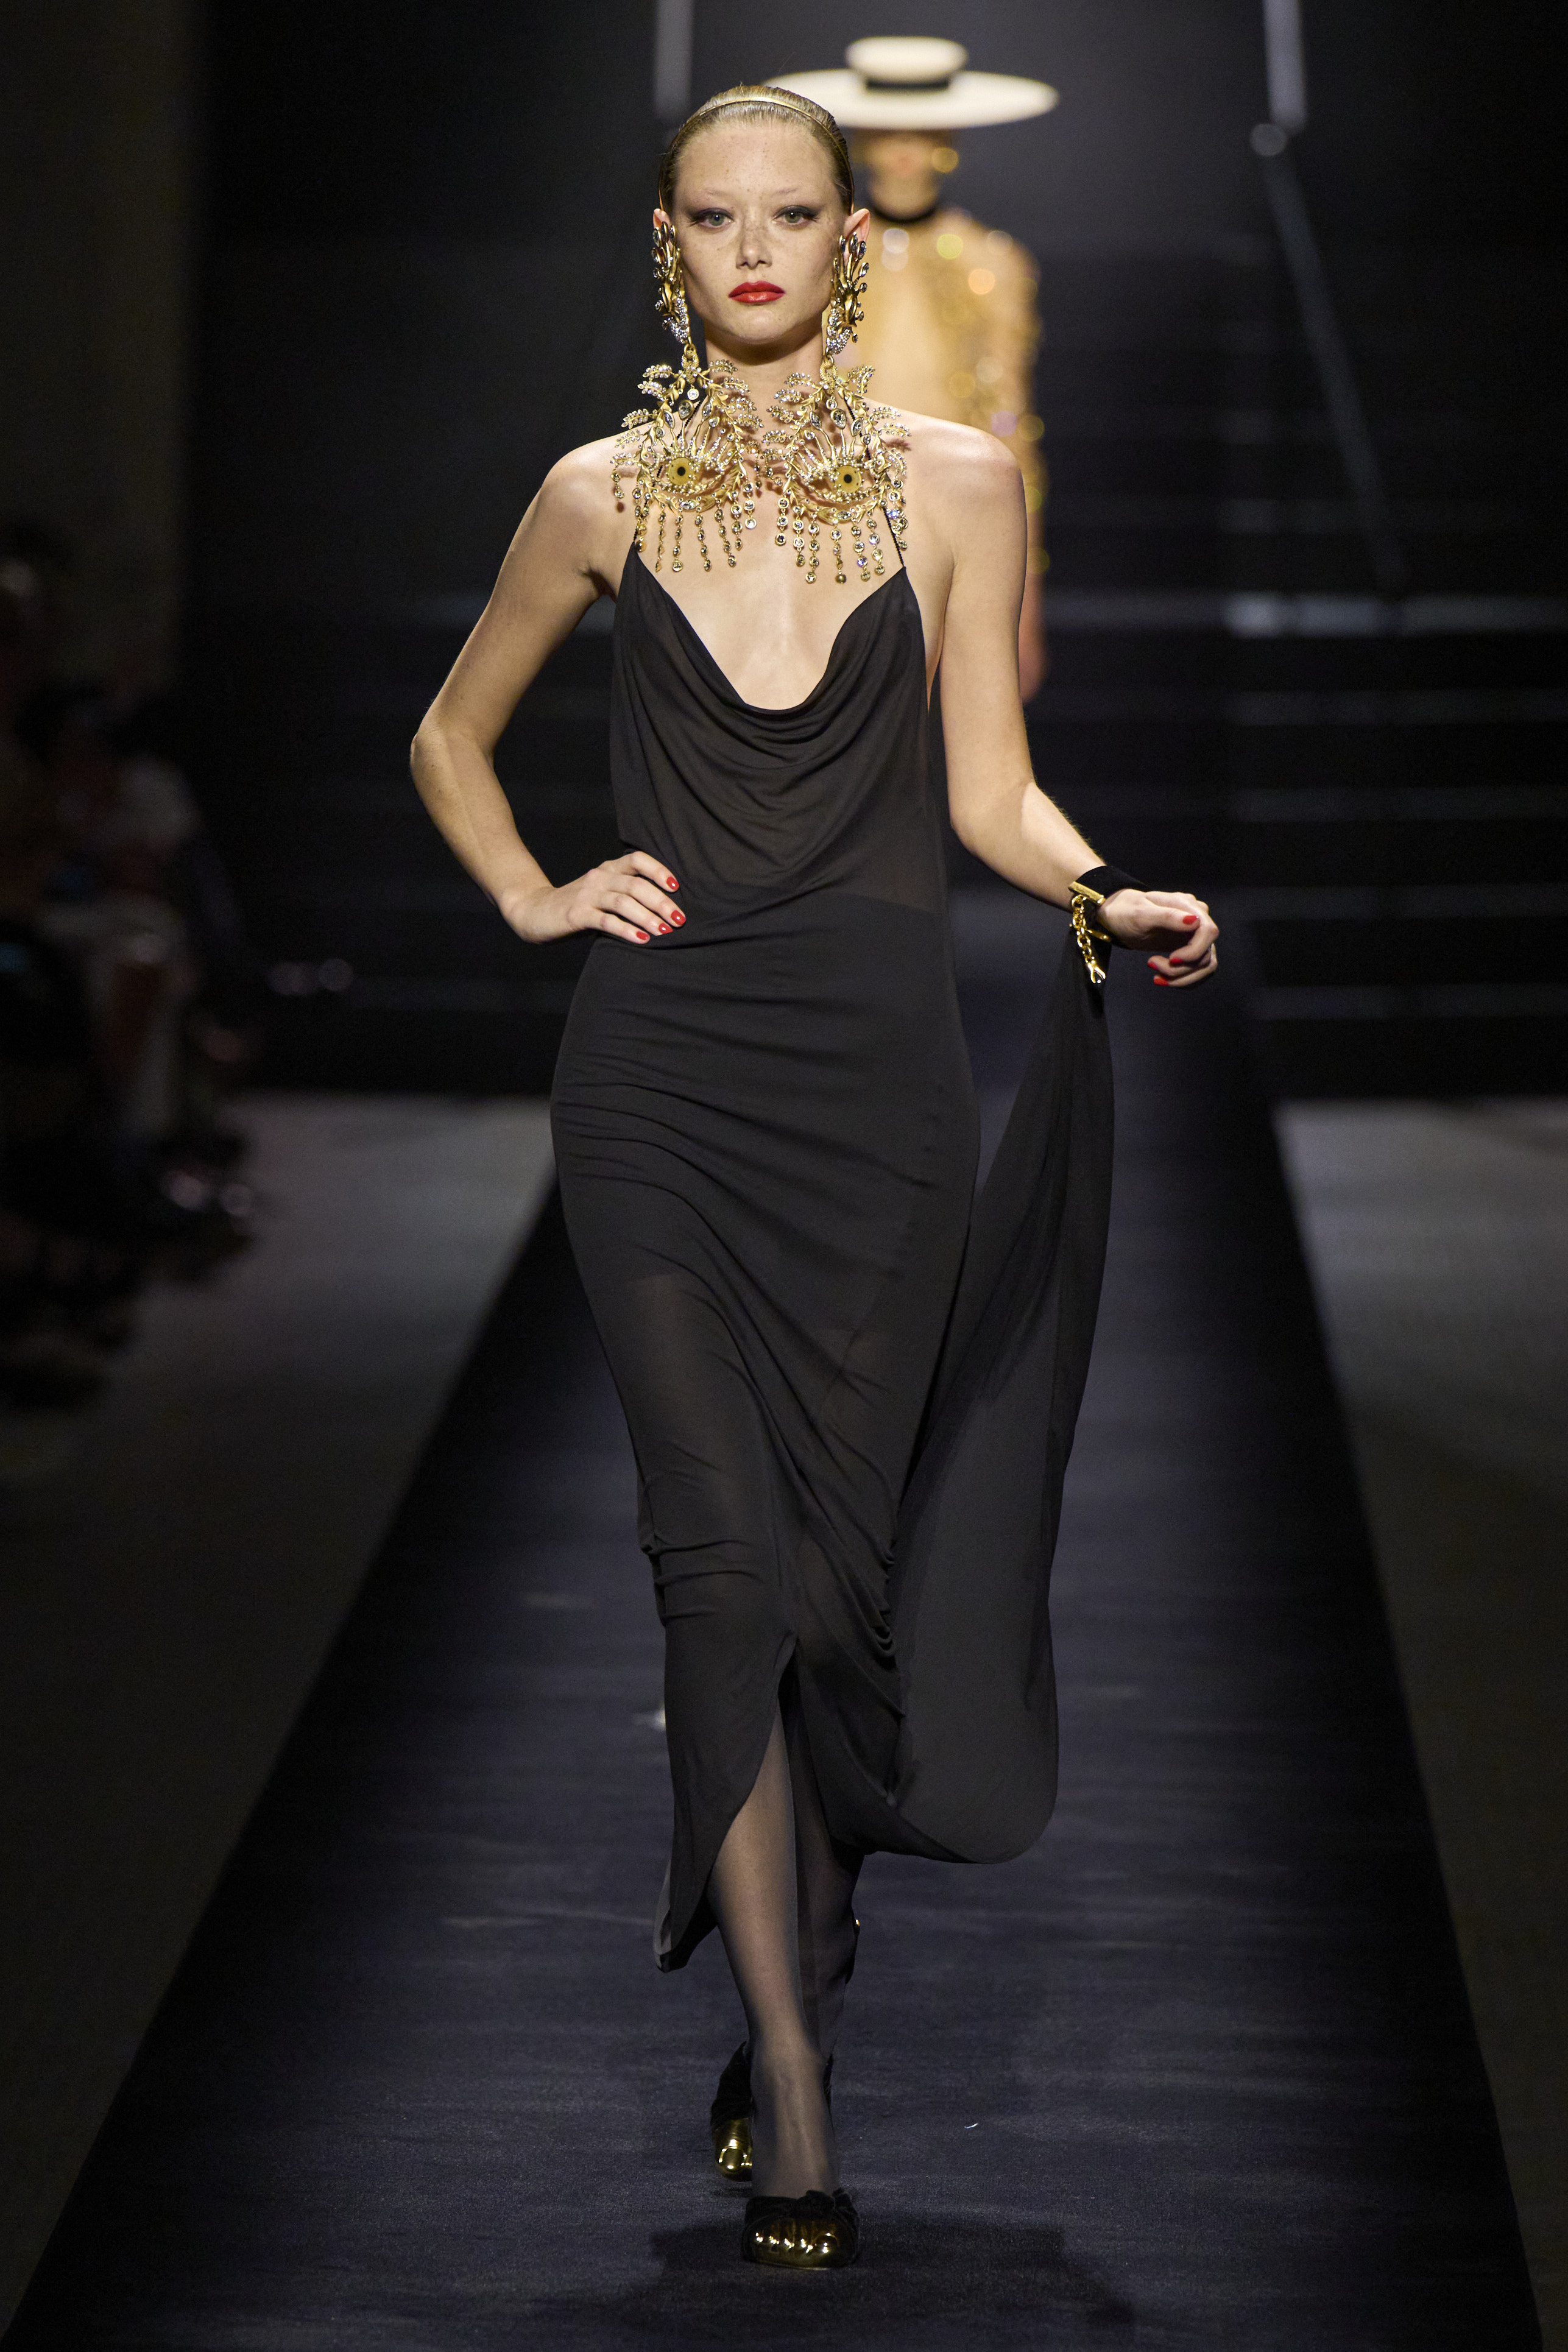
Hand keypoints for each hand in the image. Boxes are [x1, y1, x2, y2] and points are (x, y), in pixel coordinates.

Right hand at [500, 851, 683, 945]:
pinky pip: (606, 921)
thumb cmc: (577, 905)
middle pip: (636, 884)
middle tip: (679, 919)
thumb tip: (663, 910)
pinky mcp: (577, 914)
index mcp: (607, 869)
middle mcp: (599, 878)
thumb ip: (625, 894)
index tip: (676, 886)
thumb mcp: (602, 893)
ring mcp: (587, 895)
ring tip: (664, 931)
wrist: (535, 910)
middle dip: (661, 902)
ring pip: (623, 902)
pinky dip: (626, 930)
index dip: (658, 870)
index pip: (637, 860)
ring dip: (647, 917)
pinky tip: (641, 939)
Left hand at [1097, 888, 1217, 987]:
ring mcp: (1195, 935)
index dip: (1194, 951)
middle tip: (1152, 964)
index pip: (1208, 932)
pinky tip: (1163, 978)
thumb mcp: (1141, 913)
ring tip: (1156, 976)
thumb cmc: (1127, 911)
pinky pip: (1197, 969)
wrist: (1119, 917)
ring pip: (1204, 965)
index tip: (1172, 959)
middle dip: (1181, 968)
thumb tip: (1195, 921)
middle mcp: (1198, 919)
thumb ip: (1168, 917)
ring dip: (1181, 977)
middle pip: (1206, 953)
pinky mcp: (1190, 949)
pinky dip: (1183, 979)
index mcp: (1189, 906)